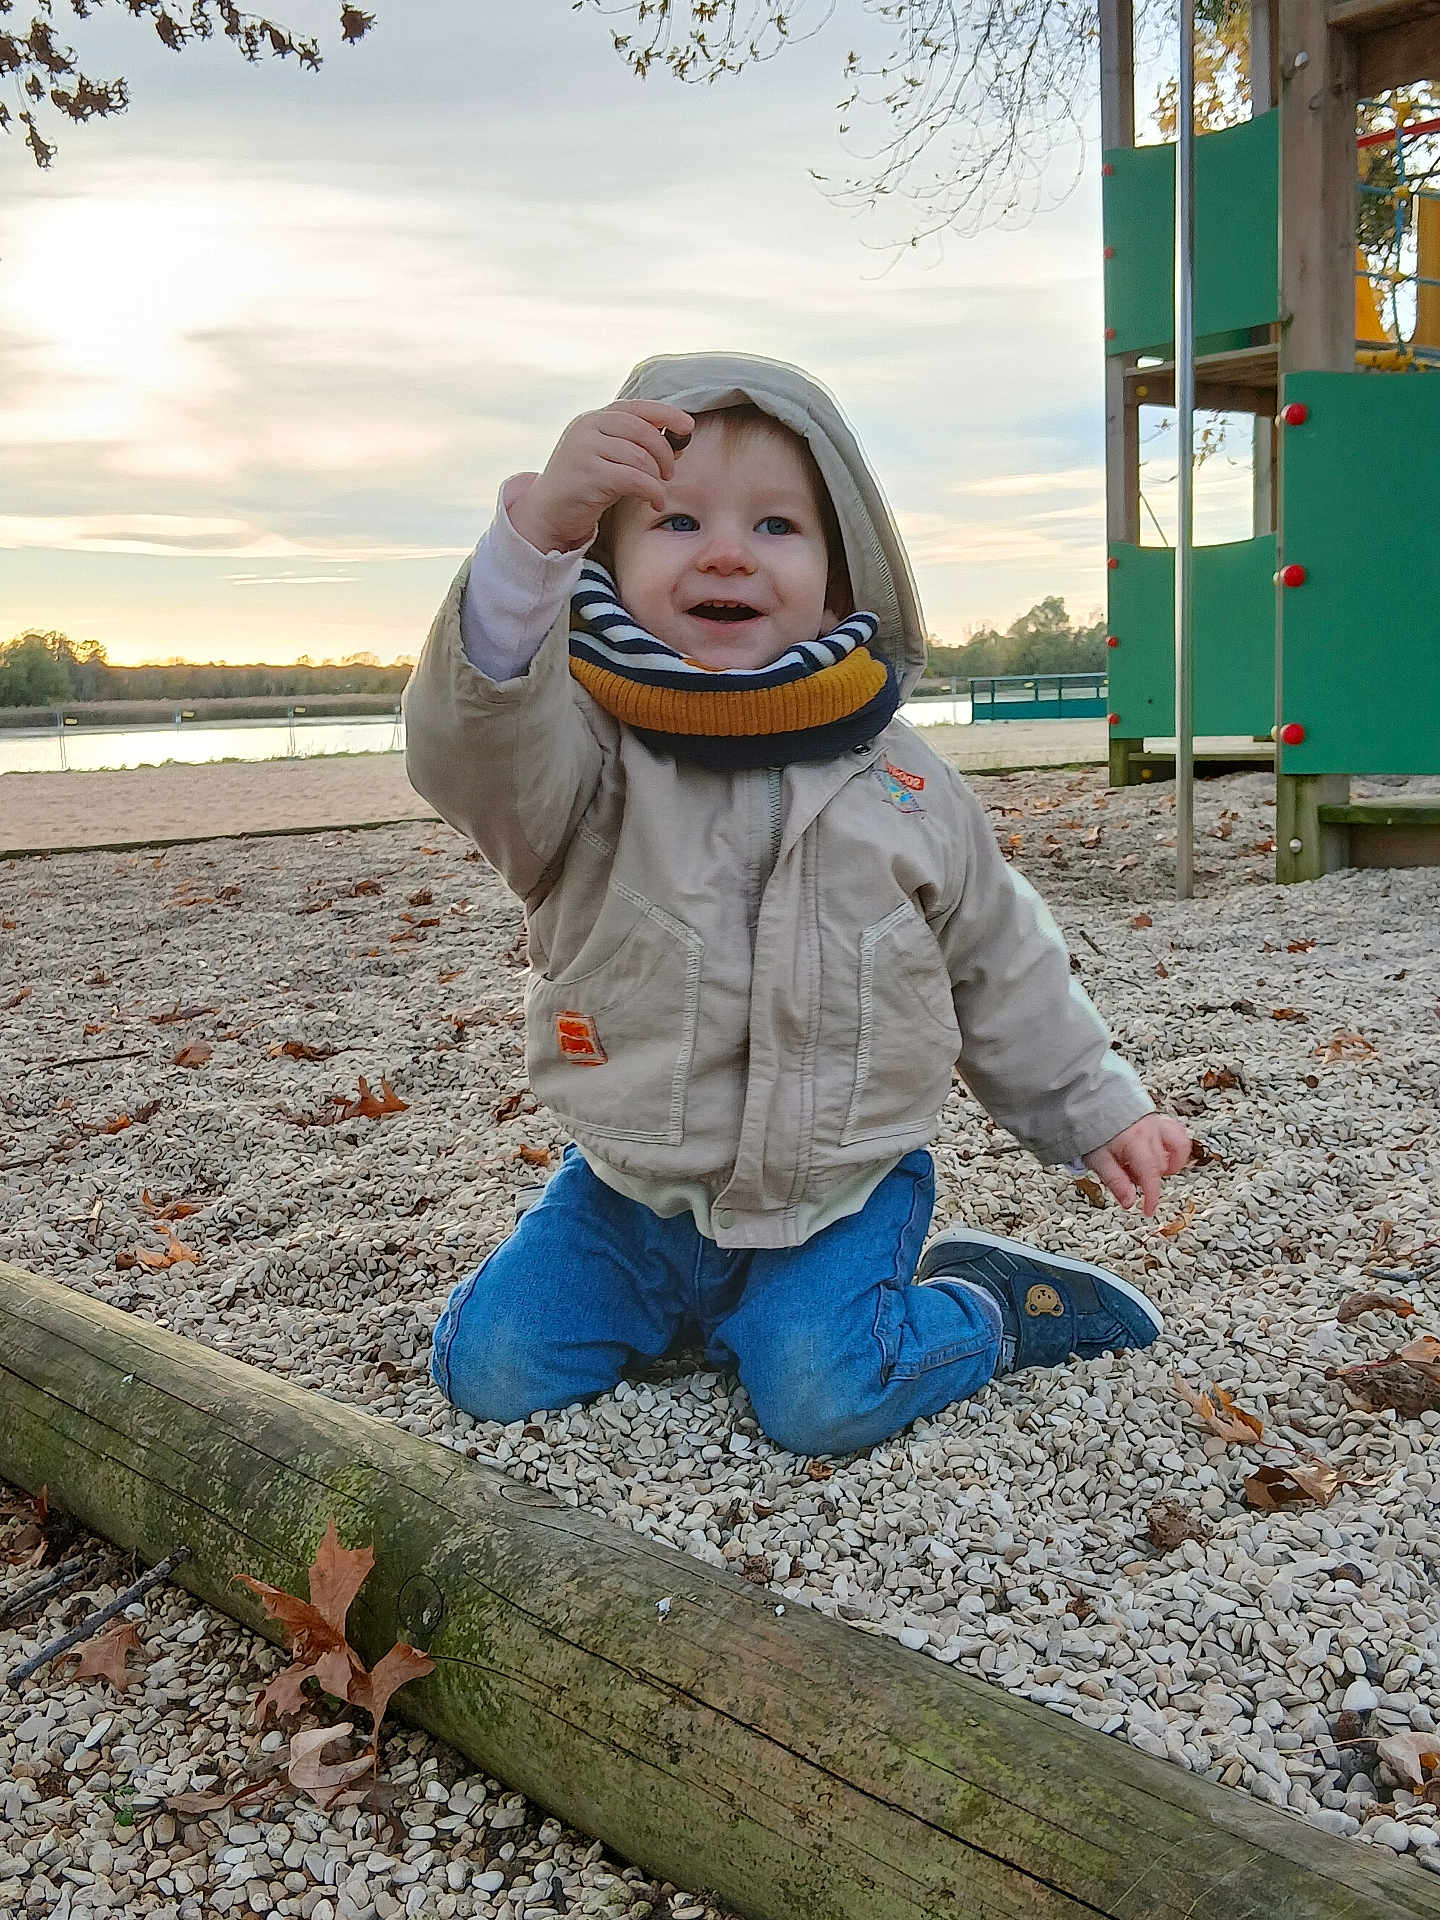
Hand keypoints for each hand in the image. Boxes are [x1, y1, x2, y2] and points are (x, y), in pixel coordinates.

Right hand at [508, 400, 695, 554]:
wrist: (548, 513)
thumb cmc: (585, 487)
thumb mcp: (609, 460)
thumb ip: (637, 448)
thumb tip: (678, 443)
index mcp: (593, 419)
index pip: (636, 408)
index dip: (666, 414)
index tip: (688, 426)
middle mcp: (587, 427)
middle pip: (642, 430)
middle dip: (664, 452)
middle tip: (669, 473)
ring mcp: (585, 448)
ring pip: (640, 456)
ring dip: (657, 476)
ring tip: (658, 490)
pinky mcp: (588, 474)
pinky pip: (634, 478)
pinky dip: (652, 491)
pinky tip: (655, 502)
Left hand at [1083, 1113, 1191, 1216]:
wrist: (1091, 1102)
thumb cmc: (1091, 1127)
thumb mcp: (1097, 1159)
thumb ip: (1115, 1181)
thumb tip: (1129, 1202)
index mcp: (1135, 1141)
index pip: (1151, 1174)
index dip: (1152, 1196)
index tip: (1148, 1210)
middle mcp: (1150, 1130)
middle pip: (1161, 1165)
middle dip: (1147, 1177)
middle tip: (1128, 1175)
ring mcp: (1157, 1122)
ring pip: (1178, 1147)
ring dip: (1169, 1163)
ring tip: (1151, 1167)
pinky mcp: (1158, 1118)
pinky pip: (1177, 1132)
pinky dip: (1175, 1146)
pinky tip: (1163, 1153)